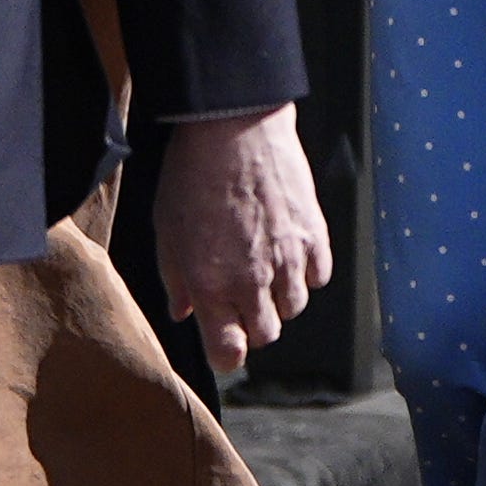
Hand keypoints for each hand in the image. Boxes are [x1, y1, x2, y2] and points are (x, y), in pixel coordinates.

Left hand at [154, 103, 330, 378]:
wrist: (233, 130)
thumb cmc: (190, 178)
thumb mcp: (166, 231)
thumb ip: (176, 280)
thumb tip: (184, 312)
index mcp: (211, 285)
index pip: (228, 351)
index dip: (225, 355)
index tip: (222, 346)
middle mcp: (253, 281)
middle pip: (266, 334)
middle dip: (251, 326)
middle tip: (238, 302)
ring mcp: (289, 260)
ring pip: (294, 308)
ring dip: (278, 300)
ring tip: (262, 271)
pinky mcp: (315, 237)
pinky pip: (319, 278)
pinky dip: (305, 274)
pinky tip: (288, 254)